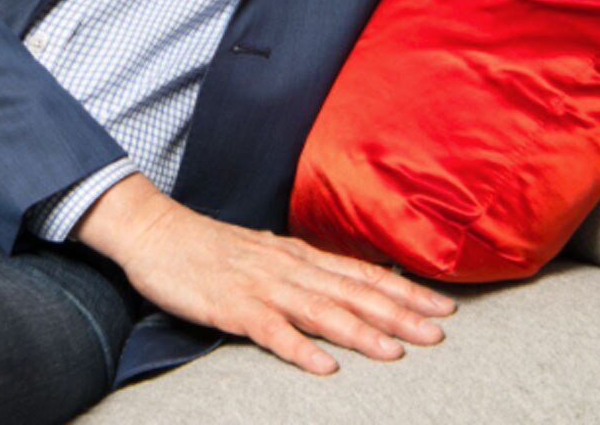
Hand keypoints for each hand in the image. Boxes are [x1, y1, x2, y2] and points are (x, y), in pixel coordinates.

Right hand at [76, 174, 454, 374]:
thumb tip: (342, 282)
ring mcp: (259, 286)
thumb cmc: (210, 247)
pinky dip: (299, 349)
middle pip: (351, 291)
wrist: (156, 231)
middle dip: (398, 312)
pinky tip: (325, 368)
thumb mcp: (264, 252)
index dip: (403, 290)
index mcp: (296, 255)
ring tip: (397, 351)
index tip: (442, 304)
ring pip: (320, 310)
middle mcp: (286, 267)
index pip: (360, 273)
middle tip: (440, 330)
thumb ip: (301, 269)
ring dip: (360, 332)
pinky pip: (270, 331)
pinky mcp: (230, 306)